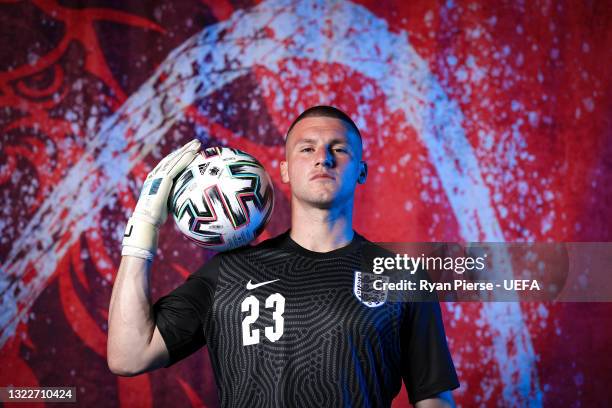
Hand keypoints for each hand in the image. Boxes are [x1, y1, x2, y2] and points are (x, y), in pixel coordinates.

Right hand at [122, 139, 200, 259]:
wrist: (147, 220)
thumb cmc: (157, 216)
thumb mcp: (166, 202)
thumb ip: (174, 195)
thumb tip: (186, 197)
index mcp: (155, 179)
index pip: (169, 164)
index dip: (179, 156)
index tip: (189, 150)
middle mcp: (156, 174)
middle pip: (172, 158)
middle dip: (184, 149)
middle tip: (196, 142)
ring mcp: (159, 176)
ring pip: (175, 159)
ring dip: (187, 150)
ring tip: (197, 143)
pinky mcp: (164, 180)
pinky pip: (177, 166)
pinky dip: (185, 158)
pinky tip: (194, 153)